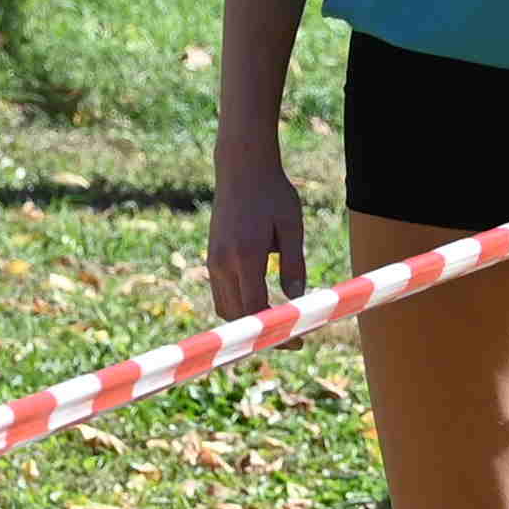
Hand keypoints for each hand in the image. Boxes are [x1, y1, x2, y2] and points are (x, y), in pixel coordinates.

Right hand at [208, 151, 312, 320]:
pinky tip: (260, 306)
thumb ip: (294, 264)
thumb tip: (297, 299)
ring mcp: (213, 260)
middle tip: (290, 337)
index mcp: (245, 255)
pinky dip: (239, 306)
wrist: (241, 168)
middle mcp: (223, 261)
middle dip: (261, 333)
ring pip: (225, 307)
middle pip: (237, 315)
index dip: (274, 331)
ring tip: (276, 326)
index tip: (295, 340)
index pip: (255, 308)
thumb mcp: (292, 226)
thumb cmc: (273, 193)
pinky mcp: (212, 256)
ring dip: (247, 322)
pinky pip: (222, 293)